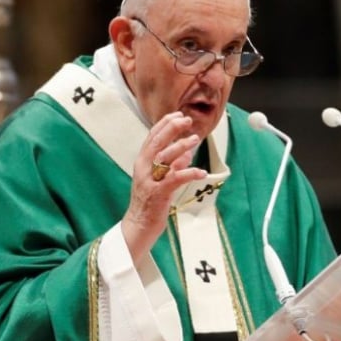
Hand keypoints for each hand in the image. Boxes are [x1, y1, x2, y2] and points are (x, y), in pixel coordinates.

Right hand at [121, 112, 208, 261]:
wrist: (139, 226)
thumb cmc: (151, 203)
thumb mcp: (162, 180)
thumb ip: (173, 165)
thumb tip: (187, 152)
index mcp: (142, 163)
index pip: (152, 137)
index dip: (164, 124)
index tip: (178, 114)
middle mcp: (143, 169)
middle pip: (156, 143)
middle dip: (171, 129)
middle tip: (186, 120)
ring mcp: (149, 181)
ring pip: (163, 158)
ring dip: (180, 147)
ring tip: (195, 139)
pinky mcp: (158, 194)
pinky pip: (174, 179)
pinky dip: (188, 173)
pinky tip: (201, 171)